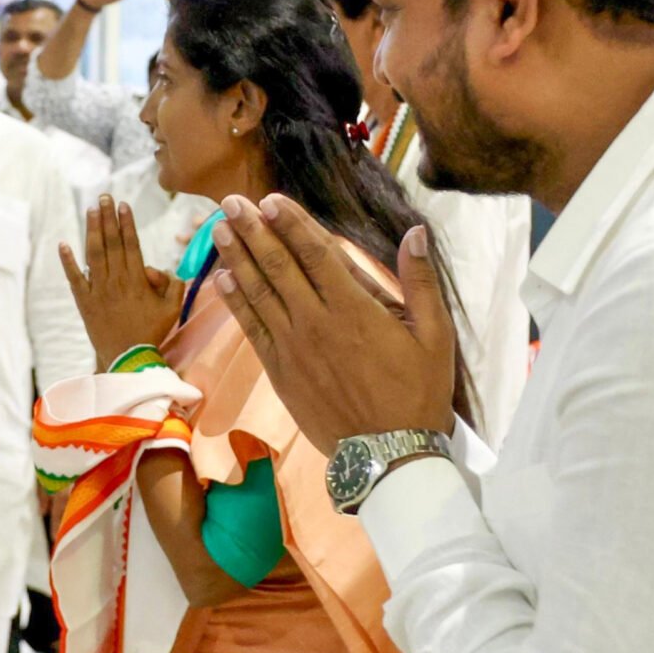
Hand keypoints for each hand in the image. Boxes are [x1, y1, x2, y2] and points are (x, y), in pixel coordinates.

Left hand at [60, 195, 184, 367]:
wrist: (127, 358)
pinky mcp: (85, 302)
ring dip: (91, 230)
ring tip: (90, 210)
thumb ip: (173, 284)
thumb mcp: (172, 308)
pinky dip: (68, 262)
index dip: (126, 223)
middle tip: (104, 196)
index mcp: (138, 279)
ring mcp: (99, 290)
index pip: (131, 243)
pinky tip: (63, 244)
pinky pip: (74, 278)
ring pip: (94, 254)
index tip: (122, 205)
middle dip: (108, 217)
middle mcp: (117, 280)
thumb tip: (158, 268)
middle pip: (111, 242)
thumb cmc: (152, 333)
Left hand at [211, 199, 456, 453]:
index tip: (270, 199)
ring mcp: (293, 347)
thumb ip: (421, 281)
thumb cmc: (418, 393)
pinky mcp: (280, 372)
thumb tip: (416, 232)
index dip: (290, 223)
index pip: (315, 253)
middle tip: (230, 202)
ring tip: (218, 229)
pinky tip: (222, 280)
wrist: (388, 453)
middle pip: (277, 266)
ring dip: (236, 258)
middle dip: (252, 230)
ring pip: (258, 293)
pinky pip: (252, 329)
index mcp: (354, 308)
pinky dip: (236, 302)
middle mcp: (316, 322)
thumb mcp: (435, 336)